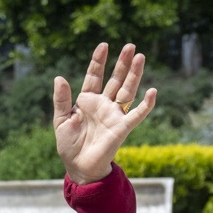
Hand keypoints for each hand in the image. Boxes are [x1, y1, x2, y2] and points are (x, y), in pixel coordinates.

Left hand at [53, 42, 157, 184]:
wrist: (78, 166)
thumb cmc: (69, 144)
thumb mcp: (61, 120)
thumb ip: (61, 99)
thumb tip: (59, 77)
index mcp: (87, 100)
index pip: (94, 76)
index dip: (98, 62)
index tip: (103, 46)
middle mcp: (103, 104)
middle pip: (115, 79)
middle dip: (122, 63)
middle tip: (130, 46)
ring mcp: (114, 115)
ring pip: (127, 90)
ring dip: (134, 75)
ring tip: (140, 57)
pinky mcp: (122, 128)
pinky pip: (137, 114)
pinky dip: (146, 104)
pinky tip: (152, 91)